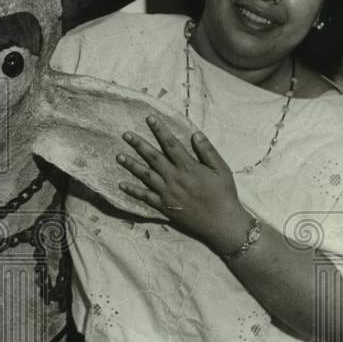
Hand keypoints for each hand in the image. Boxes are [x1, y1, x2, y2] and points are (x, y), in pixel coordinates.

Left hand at [116, 115, 250, 251]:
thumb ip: (207, 151)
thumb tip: (195, 133)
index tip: (149, 118)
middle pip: (153, 157)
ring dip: (131, 165)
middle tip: (125, 134)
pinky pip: (145, 197)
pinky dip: (133, 191)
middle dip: (138, 144)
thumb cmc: (224, 194)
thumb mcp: (222, 169)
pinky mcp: (164, 206)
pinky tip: (121, 184)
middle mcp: (174, 178)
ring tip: (118, 156)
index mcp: (189, 167)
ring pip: (145, 175)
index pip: (171, 144)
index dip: (159, 130)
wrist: (222, 223)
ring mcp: (167, 193)